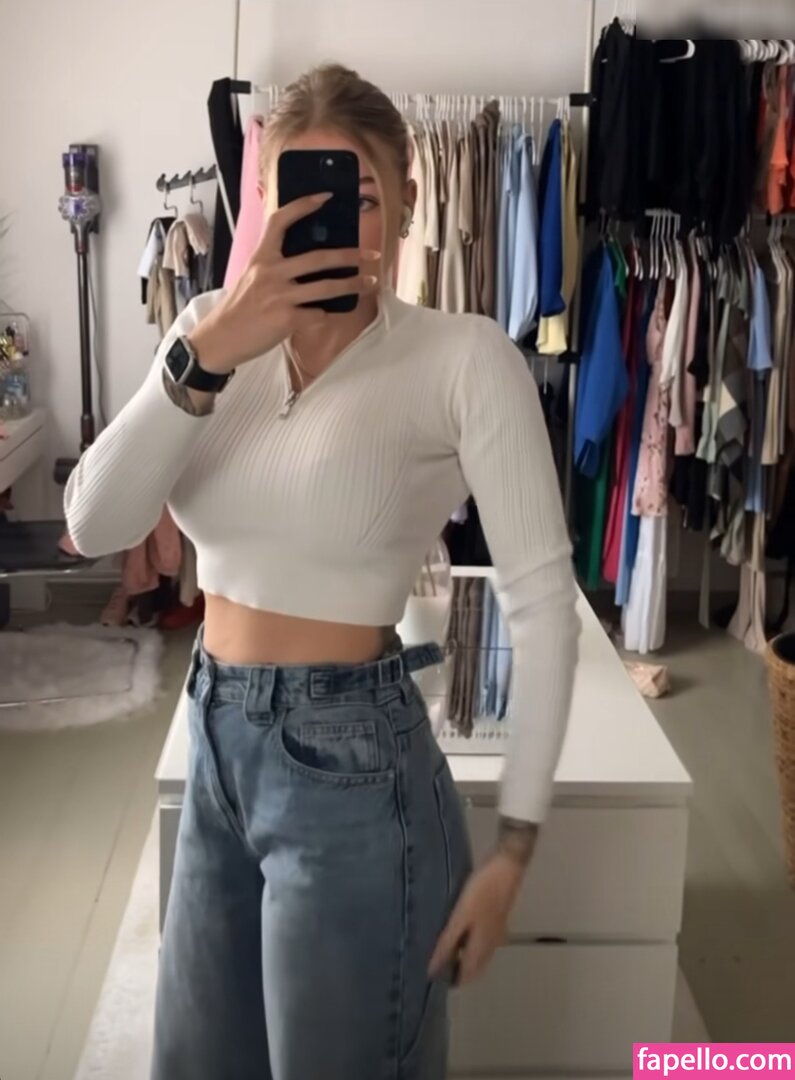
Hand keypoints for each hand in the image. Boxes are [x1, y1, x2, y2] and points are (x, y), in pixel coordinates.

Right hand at [188, 193, 379, 374]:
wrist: (222, 338)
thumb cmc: (240, 307)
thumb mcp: (251, 276)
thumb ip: (274, 265)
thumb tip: (308, 261)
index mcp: (261, 257)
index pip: (280, 221)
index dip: (303, 205)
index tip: (326, 197)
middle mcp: (271, 272)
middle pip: (318, 258)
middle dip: (350, 255)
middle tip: (371, 254)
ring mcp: (280, 296)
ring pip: (326, 287)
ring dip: (353, 285)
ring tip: (371, 282)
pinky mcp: (286, 319)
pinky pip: (317, 314)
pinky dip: (326, 313)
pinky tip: (332, 313)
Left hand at [428, 852, 525, 985]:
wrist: (506, 868)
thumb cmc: (482, 891)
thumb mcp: (460, 917)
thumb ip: (448, 943)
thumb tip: (434, 969)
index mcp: (482, 947)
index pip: (467, 976)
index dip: (451, 980)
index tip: (431, 977)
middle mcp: (492, 945)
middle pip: (474, 967)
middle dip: (456, 969)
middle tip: (433, 961)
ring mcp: (497, 932)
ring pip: (479, 955)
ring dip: (463, 957)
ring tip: (442, 947)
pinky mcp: (497, 920)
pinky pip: (482, 941)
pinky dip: (469, 944)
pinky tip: (459, 931)